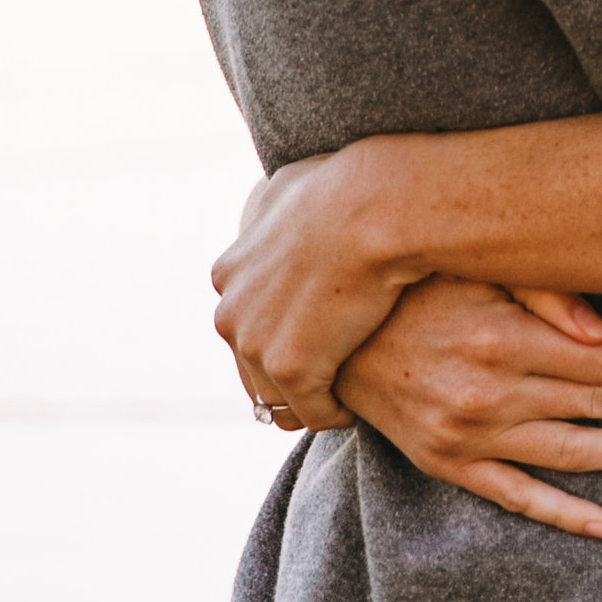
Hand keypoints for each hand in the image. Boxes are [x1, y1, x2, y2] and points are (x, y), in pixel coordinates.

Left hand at [212, 140, 423, 431]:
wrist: (373, 209)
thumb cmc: (345, 188)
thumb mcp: (286, 186)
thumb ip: (268, 208)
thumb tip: (266, 204)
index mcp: (228, 275)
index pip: (244, 326)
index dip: (279, 338)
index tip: (313, 341)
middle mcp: (230, 313)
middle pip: (253, 369)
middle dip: (288, 378)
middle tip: (326, 380)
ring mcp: (256, 344)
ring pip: (278, 398)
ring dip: (308, 403)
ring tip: (339, 400)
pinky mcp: (291, 369)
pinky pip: (311, 412)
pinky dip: (333, 414)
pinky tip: (356, 407)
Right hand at [336, 278, 601, 537]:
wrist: (329, 334)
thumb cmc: (409, 285)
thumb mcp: (470, 268)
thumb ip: (540, 290)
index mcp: (501, 340)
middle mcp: (490, 396)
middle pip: (599, 404)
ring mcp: (469, 438)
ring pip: (572, 456)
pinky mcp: (448, 465)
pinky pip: (516, 498)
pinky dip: (562, 515)